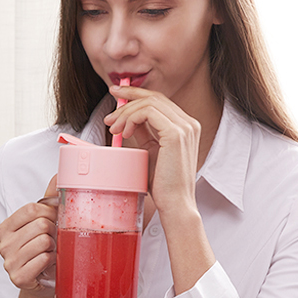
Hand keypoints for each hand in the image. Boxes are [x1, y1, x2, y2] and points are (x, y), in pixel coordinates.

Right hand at [0, 176, 57, 295]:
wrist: (41, 283)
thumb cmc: (42, 251)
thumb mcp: (42, 224)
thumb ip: (48, 200)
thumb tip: (59, 175)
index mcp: (5, 228)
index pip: (31, 209)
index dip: (49, 212)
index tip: (54, 219)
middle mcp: (3, 244)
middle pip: (40, 224)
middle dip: (53, 232)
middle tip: (52, 241)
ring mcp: (9, 262)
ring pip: (44, 241)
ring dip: (54, 247)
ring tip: (49, 253)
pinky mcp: (18, 277)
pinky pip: (44, 259)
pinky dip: (51, 261)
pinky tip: (47, 265)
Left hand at [104, 86, 200, 215]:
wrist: (175, 204)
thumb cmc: (163, 184)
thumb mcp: (150, 152)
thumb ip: (144, 133)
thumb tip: (129, 120)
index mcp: (185, 126)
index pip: (159, 100)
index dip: (136, 94)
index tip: (116, 94)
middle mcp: (188, 123)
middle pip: (154, 97)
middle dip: (127, 101)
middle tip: (109, 117)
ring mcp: (185, 127)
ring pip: (149, 102)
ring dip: (126, 112)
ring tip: (114, 129)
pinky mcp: (177, 134)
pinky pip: (148, 112)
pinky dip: (131, 118)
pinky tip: (125, 133)